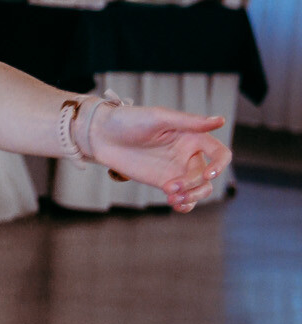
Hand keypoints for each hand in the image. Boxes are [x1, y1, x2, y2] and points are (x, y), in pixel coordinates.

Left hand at [87, 102, 228, 212]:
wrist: (101, 135)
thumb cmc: (129, 120)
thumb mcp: (158, 118)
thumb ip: (189, 122)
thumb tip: (221, 121)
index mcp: (193, 137)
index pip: (220, 153)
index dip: (220, 165)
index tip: (208, 175)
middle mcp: (189, 154)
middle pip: (207, 177)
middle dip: (193, 186)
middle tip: (170, 187)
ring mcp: (177, 170)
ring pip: (199, 189)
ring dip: (191, 197)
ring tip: (172, 199)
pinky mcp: (165, 182)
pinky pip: (184, 198)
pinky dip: (185, 205)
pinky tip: (176, 206)